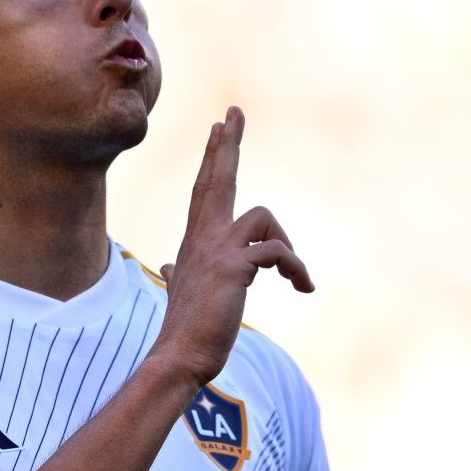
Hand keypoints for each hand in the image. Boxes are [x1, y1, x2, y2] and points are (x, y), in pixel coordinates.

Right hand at [149, 107, 312, 385]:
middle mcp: (202, 238)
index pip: (204, 190)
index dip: (213, 158)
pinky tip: (302, 287)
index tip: (219, 128)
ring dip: (287, 245)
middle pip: (217, 179)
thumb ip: (177, 274)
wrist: (179, 357)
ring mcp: (217, 250)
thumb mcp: (182, 292)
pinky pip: (277, 251)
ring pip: (263, 216)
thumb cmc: (186, 330)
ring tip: (295, 276)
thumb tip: (168, 268)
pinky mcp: (235, 267)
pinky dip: (296, 267)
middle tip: (233, 113)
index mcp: (194, 242)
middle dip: (226, 145)